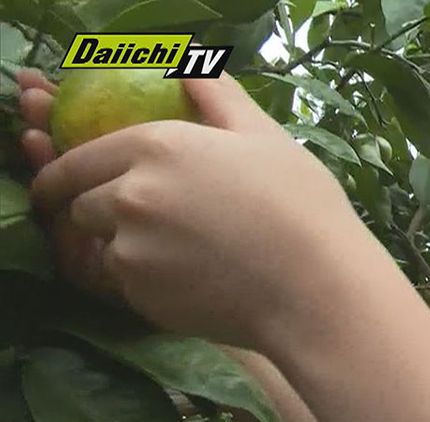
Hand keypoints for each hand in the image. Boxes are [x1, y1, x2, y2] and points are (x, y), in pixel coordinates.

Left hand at [18, 69, 381, 350]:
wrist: (316, 289)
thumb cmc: (301, 208)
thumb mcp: (265, 137)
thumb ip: (217, 97)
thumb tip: (190, 67)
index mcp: (155, 146)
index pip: (77, 157)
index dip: (66, 172)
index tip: (69, 182)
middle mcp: (129, 196)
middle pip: (82, 205)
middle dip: (101, 212)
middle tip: (147, 222)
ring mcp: (131, 251)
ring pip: (105, 250)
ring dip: (127, 250)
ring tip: (184, 255)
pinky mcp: (142, 298)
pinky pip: (130, 288)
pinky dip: (150, 284)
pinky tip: (196, 281)